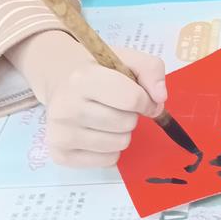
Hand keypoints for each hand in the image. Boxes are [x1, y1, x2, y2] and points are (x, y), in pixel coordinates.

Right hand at [44, 45, 167, 168]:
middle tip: (118, 106)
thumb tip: (160, 99)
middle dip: (131, 116)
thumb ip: (151, 70)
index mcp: (83, 78)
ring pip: (119, 145)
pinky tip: (99, 133)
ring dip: (122, 133)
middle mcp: (67, 107)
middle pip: (126, 124)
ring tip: (108, 118)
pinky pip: (107, 161)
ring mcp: (61, 133)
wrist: (61, 81)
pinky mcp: (60, 155)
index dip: (147, 101)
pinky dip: (111, 149)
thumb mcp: (126, 58)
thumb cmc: (98, 71)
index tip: (145, 99)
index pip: (132, 99)